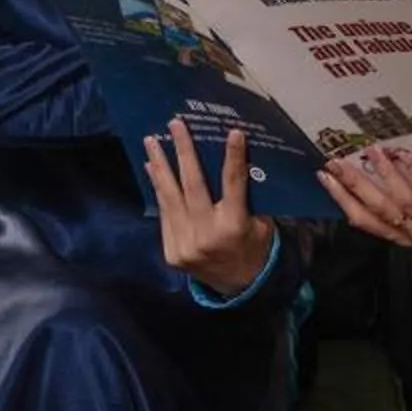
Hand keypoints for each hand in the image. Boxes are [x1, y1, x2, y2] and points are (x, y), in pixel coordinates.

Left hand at [144, 119, 276, 295]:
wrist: (239, 286)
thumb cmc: (254, 246)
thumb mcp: (260, 220)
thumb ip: (246, 195)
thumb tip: (233, 157)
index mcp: (235, 226)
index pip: (233, 183)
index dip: (233, 156)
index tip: (232, 132)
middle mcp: (207, 234)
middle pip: (192, 185)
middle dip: (183, 151)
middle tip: (175, 124)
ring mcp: (185, 244)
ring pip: (170, 197)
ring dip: (160, 166)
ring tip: (151, 141)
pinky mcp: (171, 251)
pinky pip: (164, 214)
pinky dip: (158, 189)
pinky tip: (152, 169)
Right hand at [319, 147, 411, 246]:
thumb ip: (407, 187)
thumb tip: (373, 158)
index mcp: (409, 231)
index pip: (367, 219)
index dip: (344, 198)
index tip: (325, 175)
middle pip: (379, 211)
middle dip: (354, 185)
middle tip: (337, 161)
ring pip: (404, 203)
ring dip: (385, 175)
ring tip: (373, 150)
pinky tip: (407, 155)